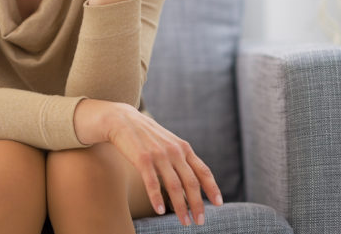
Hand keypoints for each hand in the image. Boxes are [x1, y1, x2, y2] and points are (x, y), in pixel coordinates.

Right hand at [107, 103, 223, 225]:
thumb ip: (180, 157)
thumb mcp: (168, 141)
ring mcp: (159, 155)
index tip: (218, 204)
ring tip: (185, 222)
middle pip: (191, 182)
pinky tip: (160, 211)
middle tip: (200, 221)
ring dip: (181, 207)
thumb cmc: (145, 135)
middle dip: (197, 204)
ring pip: (174, 186)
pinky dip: (157, 199)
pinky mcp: (142, 159)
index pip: (203, 171)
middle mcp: (174, 151)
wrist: (121, 119)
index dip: (212, 188)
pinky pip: (153, 183)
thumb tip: (191, 180)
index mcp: (183, 148)